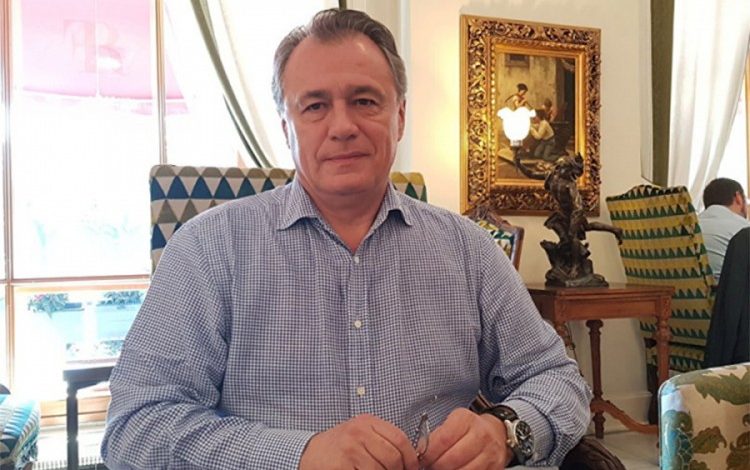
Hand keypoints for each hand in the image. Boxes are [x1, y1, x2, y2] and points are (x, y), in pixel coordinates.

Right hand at [299, 414, 419, 469]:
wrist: (309, 453)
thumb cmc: (339, 446)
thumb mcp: (361, 435)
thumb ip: (382, 440)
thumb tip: (409, 459)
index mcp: (367, 422)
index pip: (399, 438)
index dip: (410, 457)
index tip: (412, 467)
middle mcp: (359, 432)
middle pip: (393, 456)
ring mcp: (350, 448)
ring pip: (381, 469)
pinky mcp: (342, 465)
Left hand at [420, 408, 511, 468]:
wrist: (497, 432)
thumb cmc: (470, 428)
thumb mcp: (454, 422)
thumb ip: (437, 435)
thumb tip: (420, 451)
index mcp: (466, 420)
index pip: (443, 439)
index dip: (429, 453)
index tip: (422, 458)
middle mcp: (480, 435)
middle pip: (452, 458)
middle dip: (436, 466)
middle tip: (430, 466)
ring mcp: (490, 453)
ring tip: (441, 468)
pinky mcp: (496, 467)